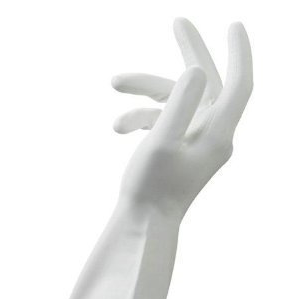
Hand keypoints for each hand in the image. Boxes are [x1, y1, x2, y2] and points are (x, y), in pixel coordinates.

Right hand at [111, 18, 252, 219]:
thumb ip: (180, 105)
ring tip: (114, 83)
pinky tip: (119, 126)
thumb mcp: (161, 144)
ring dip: (145, 92)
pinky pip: (164, 120)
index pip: (239, 85)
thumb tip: (197, 69)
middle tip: (178, 21)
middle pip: (207, 84)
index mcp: (217, 134)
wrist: (144, 222)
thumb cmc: (151, 188)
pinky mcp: (178, 150)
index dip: (238, 53)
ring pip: (175, 101)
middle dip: (190, 52)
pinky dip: (142, 116)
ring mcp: (194, 143)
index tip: (233, 25)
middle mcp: (212, 136)